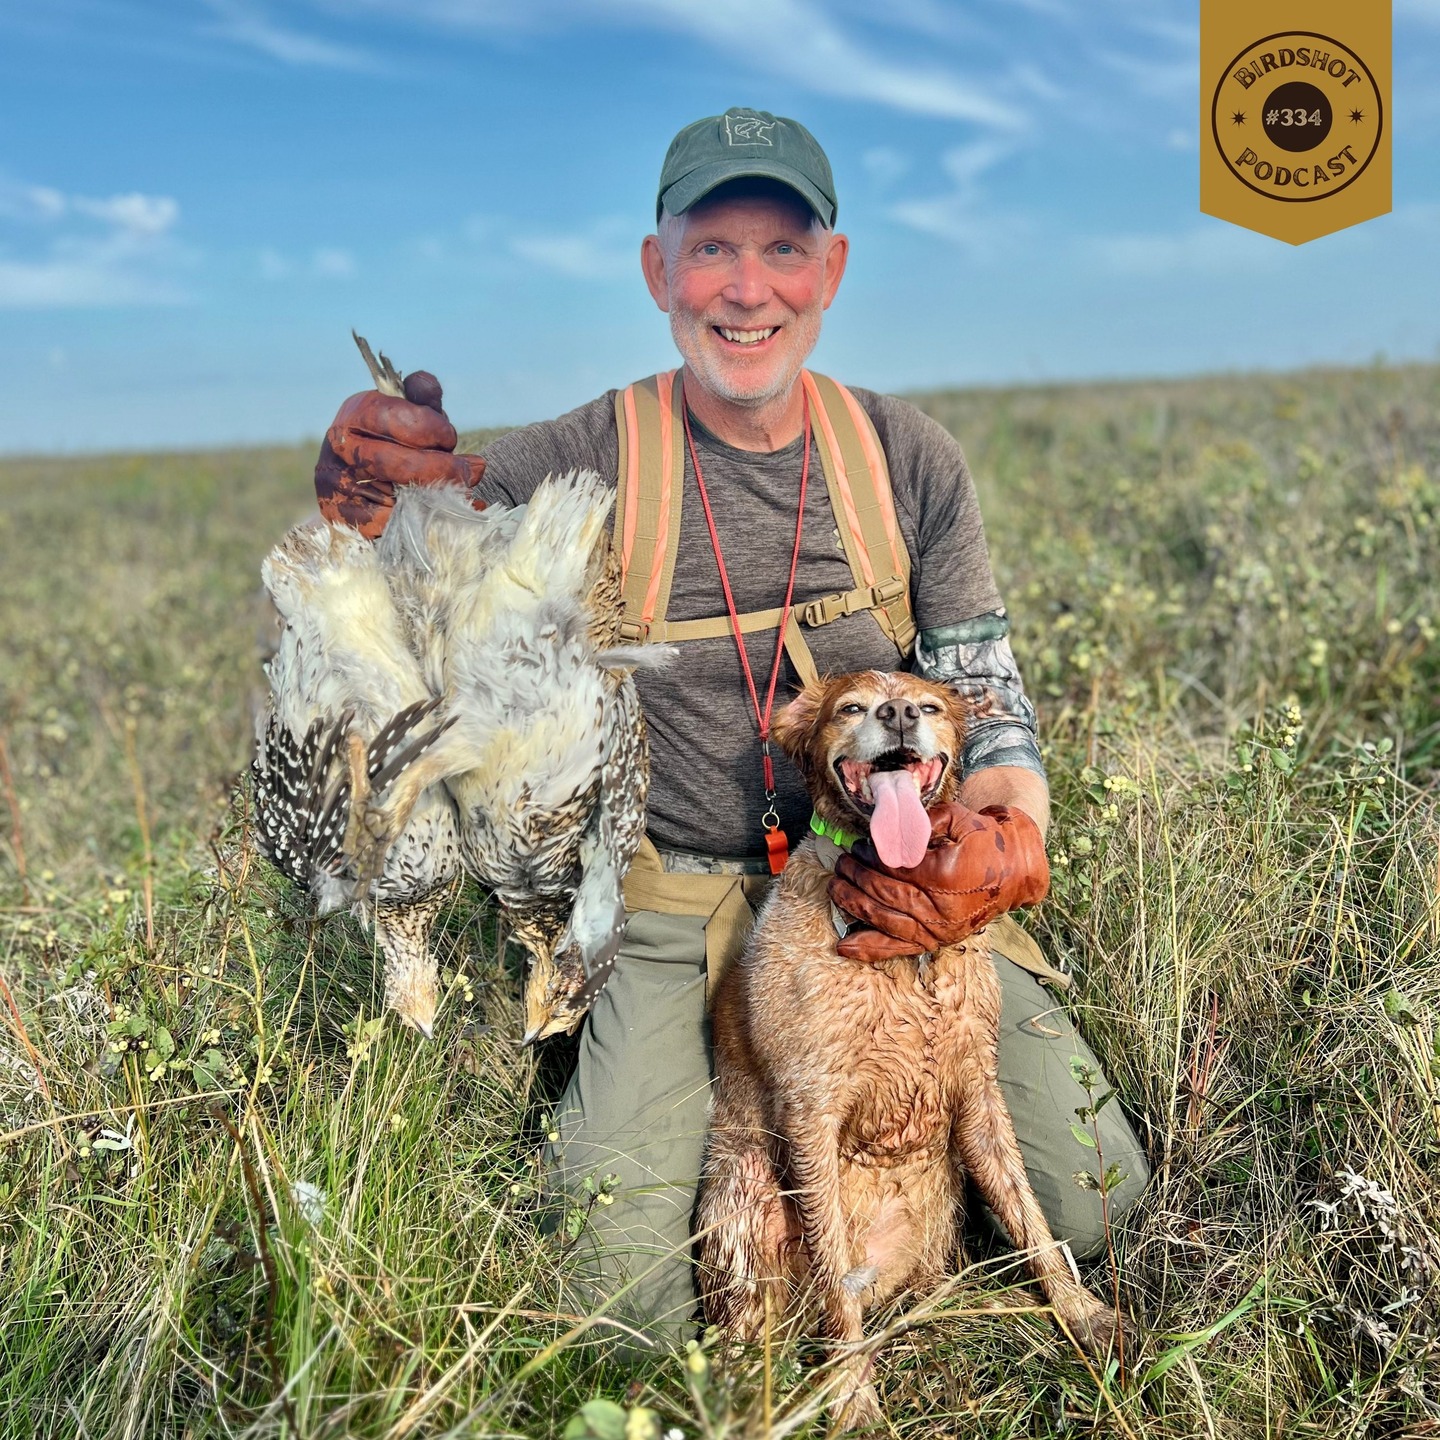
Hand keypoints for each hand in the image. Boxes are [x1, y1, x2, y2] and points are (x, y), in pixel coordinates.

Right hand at [314, 372, 485, 539]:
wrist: (362, 482)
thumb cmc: (396, 441)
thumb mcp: (410, 414)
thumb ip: (421, 399)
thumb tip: (425, 385)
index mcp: (355, 413)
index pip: (392, 417)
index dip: (429, 428)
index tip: (450, 438)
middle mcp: (341, 447)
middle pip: (394, 462)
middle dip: (442, 468)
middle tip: (471, 472)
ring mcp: (336, 484)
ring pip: (394, 497)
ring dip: (436, 497)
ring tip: (463, 492)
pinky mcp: (343, 518)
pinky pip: (388, 523)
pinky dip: (420, 520)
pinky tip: (441, 513)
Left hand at [828, 803, 1048, 960]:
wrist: (1016, 871)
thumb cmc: (986, 841)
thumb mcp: (958, 818)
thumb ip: (921, 822)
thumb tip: (885, 830)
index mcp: (945, 876)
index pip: (893, 868)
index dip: (870, 858)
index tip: (857, 847)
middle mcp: (940, 909)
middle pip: (884, 894)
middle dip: (857, 878)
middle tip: (841, 864)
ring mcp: (938, 929)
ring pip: (885, 920)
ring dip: (855, 905)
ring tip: (836, 888)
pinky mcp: (937, 941)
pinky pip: (898, 948)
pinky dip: (869, 948)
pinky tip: (844, 946)